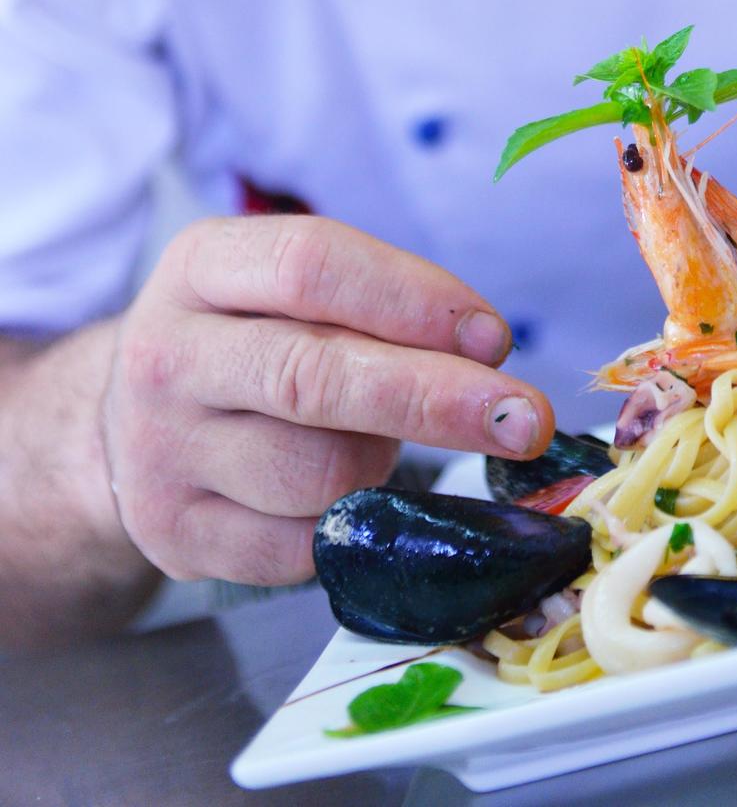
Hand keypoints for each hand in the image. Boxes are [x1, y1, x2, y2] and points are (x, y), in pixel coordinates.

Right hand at [100, 216, 552, 585]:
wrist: (132, 422)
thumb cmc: (250, 336)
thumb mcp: (290, 286)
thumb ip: (378, 302)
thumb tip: (486, 354)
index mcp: (201, 265)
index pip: (312, 266)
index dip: (413, 299)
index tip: (493, 336)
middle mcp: (167, 355)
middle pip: (314, 376)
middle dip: (435, 399)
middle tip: (524, 418)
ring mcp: (161, 453)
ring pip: (317, 474)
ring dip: (380, 463)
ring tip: (373, 440)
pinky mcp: (175, 536)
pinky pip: (301, 550)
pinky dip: (350, 528)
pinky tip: (343, 496)